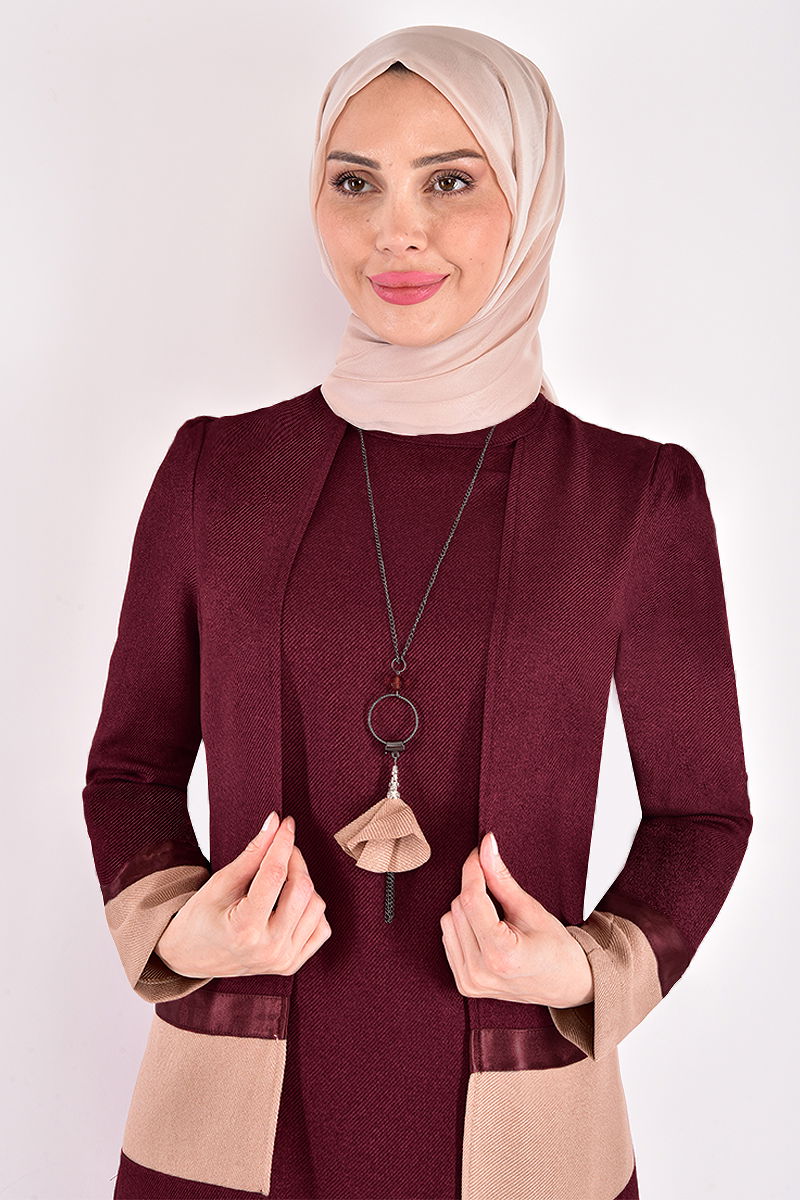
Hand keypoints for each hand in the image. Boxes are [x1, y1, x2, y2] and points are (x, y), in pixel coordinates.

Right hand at [155, 813, 330, 978]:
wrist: (192, 957)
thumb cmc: (200, 918)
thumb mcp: (221, 882)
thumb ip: (252, 854)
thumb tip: (275, 823)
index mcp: (244, 929)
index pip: (275, 875)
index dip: (282, 843)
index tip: (286, 823)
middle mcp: (268, 949)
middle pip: (301, 889)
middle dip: (295, 859)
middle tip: (281, 847)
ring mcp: (283, 960)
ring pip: (316, 905)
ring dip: (303, 883)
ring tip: (281, 878)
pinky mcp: (292, 965)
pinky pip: (321, 928)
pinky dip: (311, 908)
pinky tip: (291, 901)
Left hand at [439, 832, 593, 1007]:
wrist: (566, 986)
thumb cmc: (556, 948)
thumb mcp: (532, 910)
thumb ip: (502, 879)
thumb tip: (486, 847)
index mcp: (502, 955)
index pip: (471, 900)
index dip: (473, 870)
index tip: (479, 852)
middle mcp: (480, 972)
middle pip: (458, 908)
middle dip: (474, 890)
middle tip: (497, 890)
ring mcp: (470, 982)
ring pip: (449, 921)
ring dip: (467, 909)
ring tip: (495, 917)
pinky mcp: (464, 985)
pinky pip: (448, 938)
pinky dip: (463, 926)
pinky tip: (485, 931)